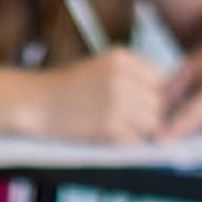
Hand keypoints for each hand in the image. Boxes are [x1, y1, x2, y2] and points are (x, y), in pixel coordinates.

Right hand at [36, 48, 171, 145]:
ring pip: (151, 123)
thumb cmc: (67, 88)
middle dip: (148, 116)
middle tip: (128, 122)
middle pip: (159, 103)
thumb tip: (165, 97)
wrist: (35, 102)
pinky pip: (134, 140)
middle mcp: (123, 76)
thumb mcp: (101, 68)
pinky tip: (108, 136)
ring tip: (118, 128)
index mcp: (122, 58)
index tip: (141, 106)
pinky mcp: (109, 125)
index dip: (155, 96)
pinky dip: (125, 143)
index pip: (160, 78)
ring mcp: (117, 101)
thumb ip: (131, 77)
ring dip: (139, 131)